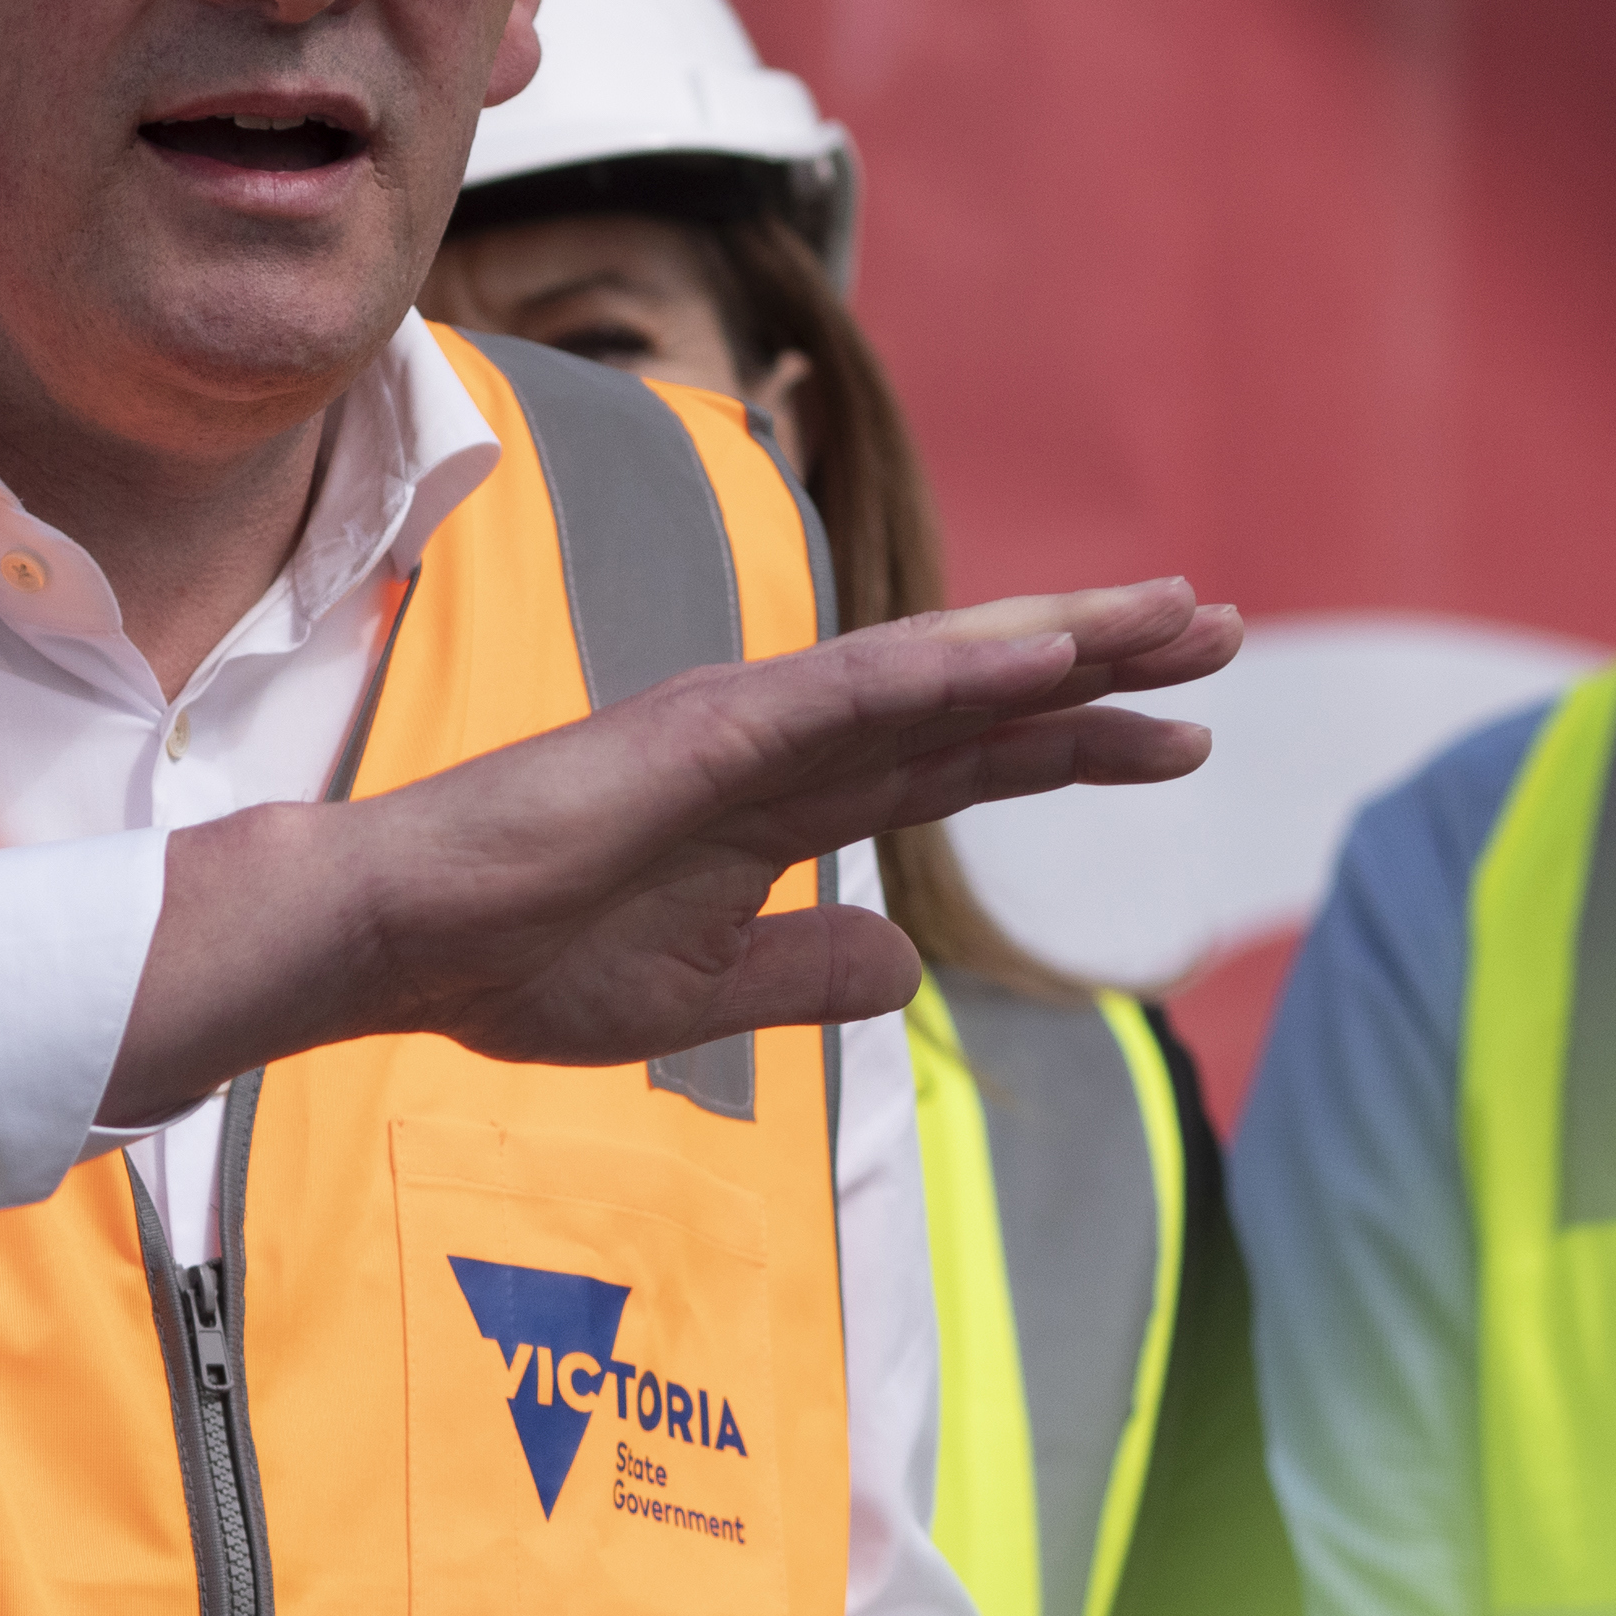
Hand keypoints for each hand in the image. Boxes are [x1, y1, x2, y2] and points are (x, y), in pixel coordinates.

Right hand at [104, 580, 1235, 1120]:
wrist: (397, 948)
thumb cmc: (516, 963)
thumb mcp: (697, 998)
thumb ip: (800, 973)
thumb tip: (900, 958)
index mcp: (778, 809)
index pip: (955, 766)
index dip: (1069, 748)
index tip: (1181, 740)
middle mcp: (778, 746)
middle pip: (971, 700)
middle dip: (1099, 667)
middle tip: (1218, 631)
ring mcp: (747, 727)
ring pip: (934, 673)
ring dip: (1058, 643)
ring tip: (1175, 617)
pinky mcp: (710, 731)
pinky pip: (855, 694)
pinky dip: (954, 670)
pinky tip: (1043, 659)